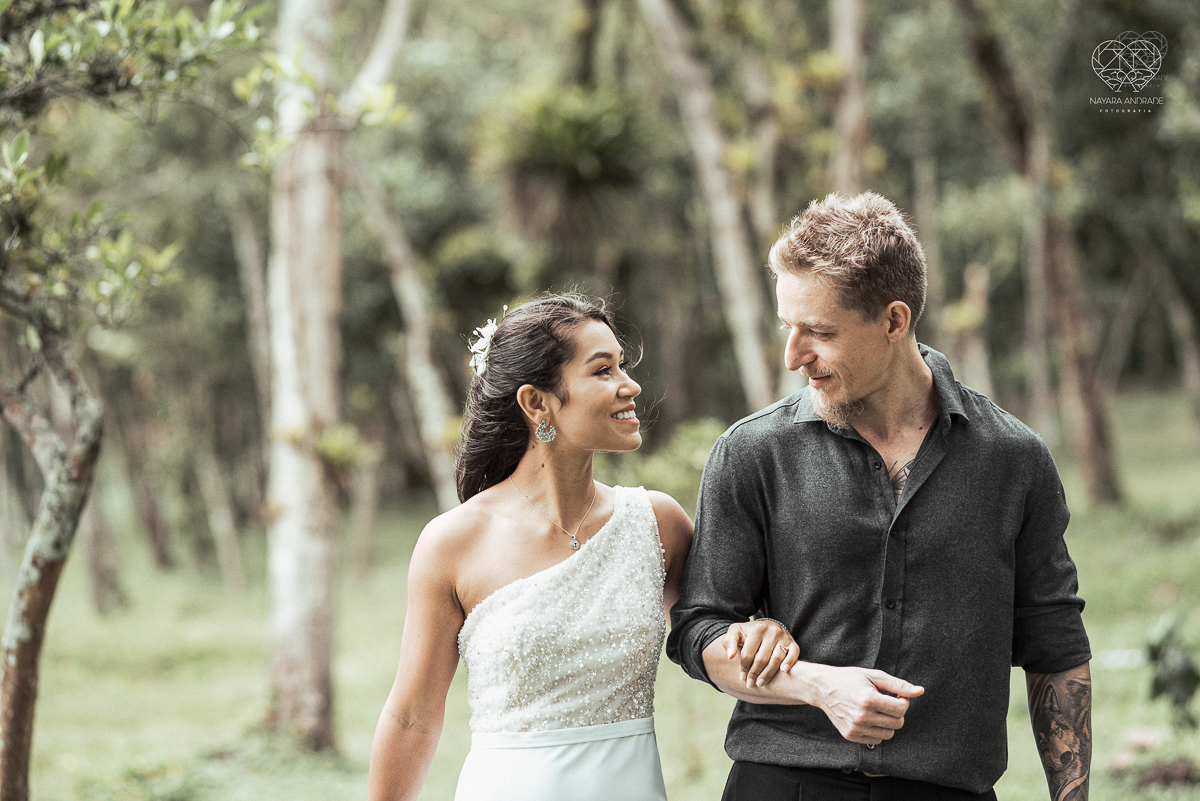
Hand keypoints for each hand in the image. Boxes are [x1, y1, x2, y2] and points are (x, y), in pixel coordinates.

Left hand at [717, 620, 798, 688]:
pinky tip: (783, 671)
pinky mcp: (793, 643)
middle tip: (750, 684)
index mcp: (757, 628)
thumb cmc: (748, 633)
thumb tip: (730, 656)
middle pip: (762, 658)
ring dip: (768, 674)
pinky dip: (789, 663)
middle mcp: (772, 631)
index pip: (748, 653)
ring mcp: (784, 637)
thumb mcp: (736, 632)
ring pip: (776, 659)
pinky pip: (794, 654)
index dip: (744, 667)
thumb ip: (729, 642)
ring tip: (760, 683)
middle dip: (754, 674)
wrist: (766, 626)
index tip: (741, 677)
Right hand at [807, 664, 923, 744]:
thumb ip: (898, 685)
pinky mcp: (850, 735)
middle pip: (897, 723)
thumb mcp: (874, 676)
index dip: (903, 701)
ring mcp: (855, 728)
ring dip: (888, 723)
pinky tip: (869, 718)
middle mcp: (862, 716)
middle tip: (887, 702)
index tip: (896, 695)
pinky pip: (876, 740)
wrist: (822, 688)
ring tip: (878, 710)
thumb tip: (920, 691)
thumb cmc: (849, 679)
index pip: (901, 709)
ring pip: (888, 734)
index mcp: (868, 699)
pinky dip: (877, 731)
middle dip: (897, 713)